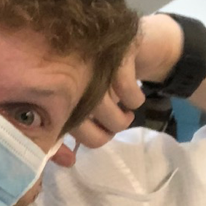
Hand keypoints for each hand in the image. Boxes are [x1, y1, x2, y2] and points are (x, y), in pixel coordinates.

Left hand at [70, 14, 182, 151]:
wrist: (148, 44)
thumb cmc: (111, 81)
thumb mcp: (94, 104)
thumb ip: (78, 130)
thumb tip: (68, 161)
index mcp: (58, 82)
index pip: (58, 120)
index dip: (78, 137)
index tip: (98, 137)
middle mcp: (70, 68)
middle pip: (77, 114)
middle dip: (100, 135)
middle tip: (111, 131)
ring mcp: (93, 58)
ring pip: (101, 104)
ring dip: (119, 120)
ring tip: (125, 116)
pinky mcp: (118, 50)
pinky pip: (123, 88)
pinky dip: (133, 100)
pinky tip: (133, 98)